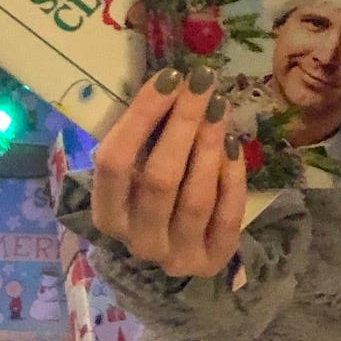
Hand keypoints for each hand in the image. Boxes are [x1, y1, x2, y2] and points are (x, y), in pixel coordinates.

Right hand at [91, 65, 247, 276]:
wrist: (174, 251)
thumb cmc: (148, 196)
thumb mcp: (135, 171)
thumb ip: (143, 137)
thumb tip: (174, 83)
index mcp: (106, 213)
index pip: (114, 162)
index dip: (141, 116)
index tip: (169, 78)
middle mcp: (137, 240)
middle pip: (159, 179)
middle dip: (183, 123)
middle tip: (203, 83)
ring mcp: (175, 256)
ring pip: (195, 197)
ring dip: (210, 145)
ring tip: (220, 106)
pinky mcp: (211, 262)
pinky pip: (226, 215)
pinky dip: (232, 177)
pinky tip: (233, 143)